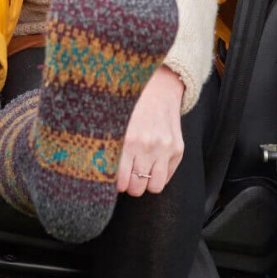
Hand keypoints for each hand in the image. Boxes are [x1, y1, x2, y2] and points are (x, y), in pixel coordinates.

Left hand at [117, 66, 185, 195]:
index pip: (121, 180)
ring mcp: (165, 148)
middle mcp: (147, 146)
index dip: (117, 184)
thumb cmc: (131, 108)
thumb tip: (99, 175)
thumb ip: (107, 147)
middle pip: (137, 187)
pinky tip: (152, 163)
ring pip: (155, 186)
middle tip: (128, 177)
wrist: (159, 90)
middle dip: (131, 185)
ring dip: (146, 183)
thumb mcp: (114, 123)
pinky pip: (167, 177)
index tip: (116, 180)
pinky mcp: (178, 149)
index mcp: (128, 140)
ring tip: (140, 173)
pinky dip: (159, 175)